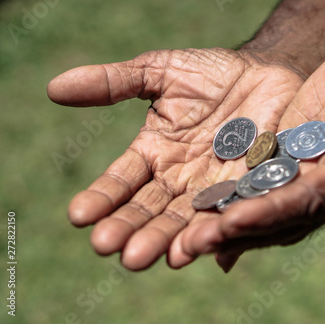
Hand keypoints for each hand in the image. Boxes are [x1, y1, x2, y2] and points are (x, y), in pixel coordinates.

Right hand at [47, 48, 305, 269]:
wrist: (267, 74)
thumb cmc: (212, 74)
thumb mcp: (160, 71)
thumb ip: (114, 82)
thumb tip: (54, 88)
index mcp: (154, 155)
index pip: (121, 183)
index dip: (101, 198)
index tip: (79, 215)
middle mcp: (179, 180)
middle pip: (150, 210)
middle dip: (130, 229)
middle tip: (108, 247)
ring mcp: (213, 189)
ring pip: (185, 220)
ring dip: (166, 240)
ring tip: (148, 256)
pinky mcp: (248, 191)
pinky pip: (231, 213)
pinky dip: (218, 233)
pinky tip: (204, 249)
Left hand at [169, 42, 324, 271]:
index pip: (311, 202)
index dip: (272, 213)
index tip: (231, 220)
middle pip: (279, 218)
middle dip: (235, 232)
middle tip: (188, 246)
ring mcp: (307, 177)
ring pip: (262, 208)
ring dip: (224, 224)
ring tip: (181, 240)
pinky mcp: (289, 160)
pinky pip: (255, 185)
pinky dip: (229, 201)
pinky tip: (196, 214)